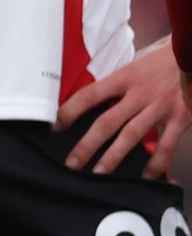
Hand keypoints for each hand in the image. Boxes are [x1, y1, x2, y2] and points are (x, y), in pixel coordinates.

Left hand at [62, 37, 184, 175]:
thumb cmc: (165, 60)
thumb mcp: (137, 63)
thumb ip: (119, 82)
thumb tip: (96, 97)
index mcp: (125, 77)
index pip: (90, 95)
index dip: (70, 111)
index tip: (57, 126)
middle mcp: (140, 94)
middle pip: (107, 122)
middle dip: (87, 144)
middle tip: (73, 162)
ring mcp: (160, 108)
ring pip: (132, 135)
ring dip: (114, 156)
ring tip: (100, 172)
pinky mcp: (181, 118)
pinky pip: (166, 145)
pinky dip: (156, 163)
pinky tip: (145, 175)